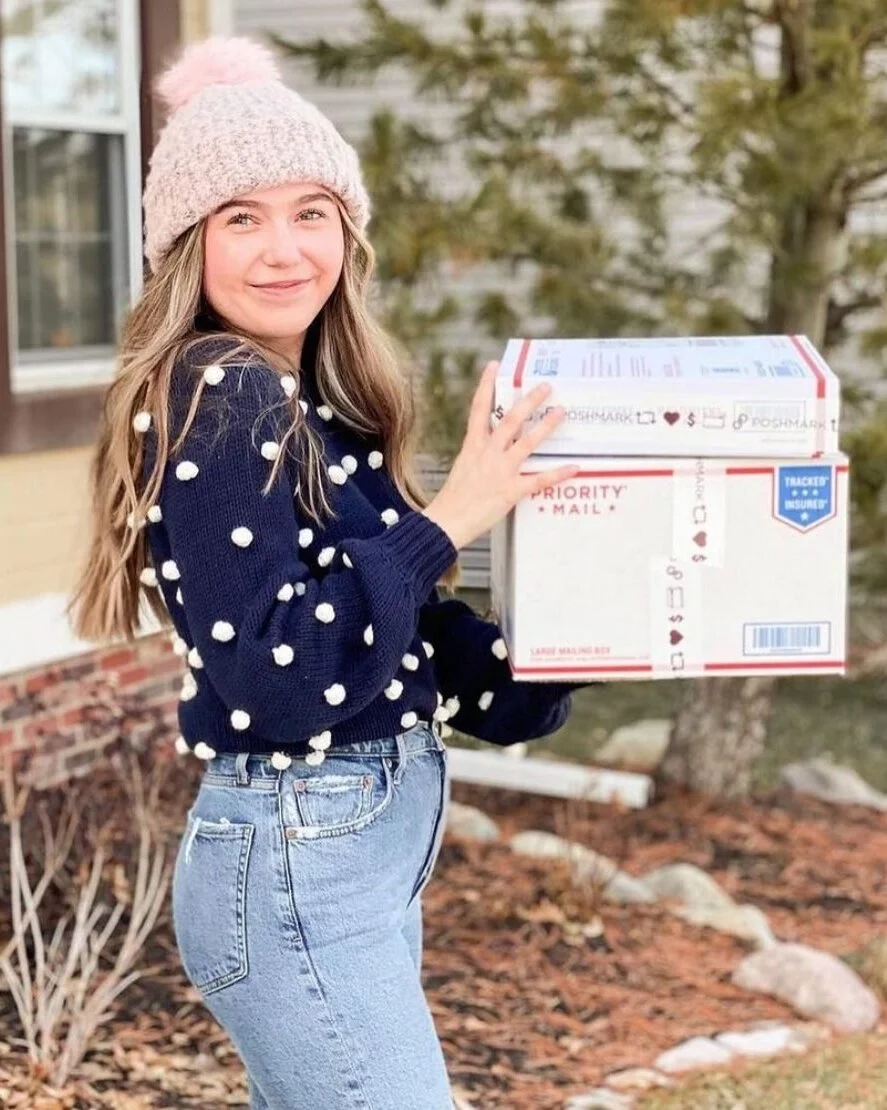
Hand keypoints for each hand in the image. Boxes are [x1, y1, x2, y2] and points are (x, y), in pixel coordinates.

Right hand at [422, 360, 578, 549]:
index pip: (479, 409)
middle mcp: (487, 453)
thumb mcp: (462, 469)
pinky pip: (539, 480)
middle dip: (529, 401)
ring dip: (546, 425)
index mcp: (472, 446)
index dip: (486, 385)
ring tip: (561, 411)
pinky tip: (574, 467)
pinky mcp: (511, 490)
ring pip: (527, 442)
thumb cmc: (453, 499)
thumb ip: (479, 456)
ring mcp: (501, 471)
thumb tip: (491, 449)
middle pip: (510, 420)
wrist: (446, 522)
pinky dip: (558, 473)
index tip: (494, 366)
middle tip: (546, 386)